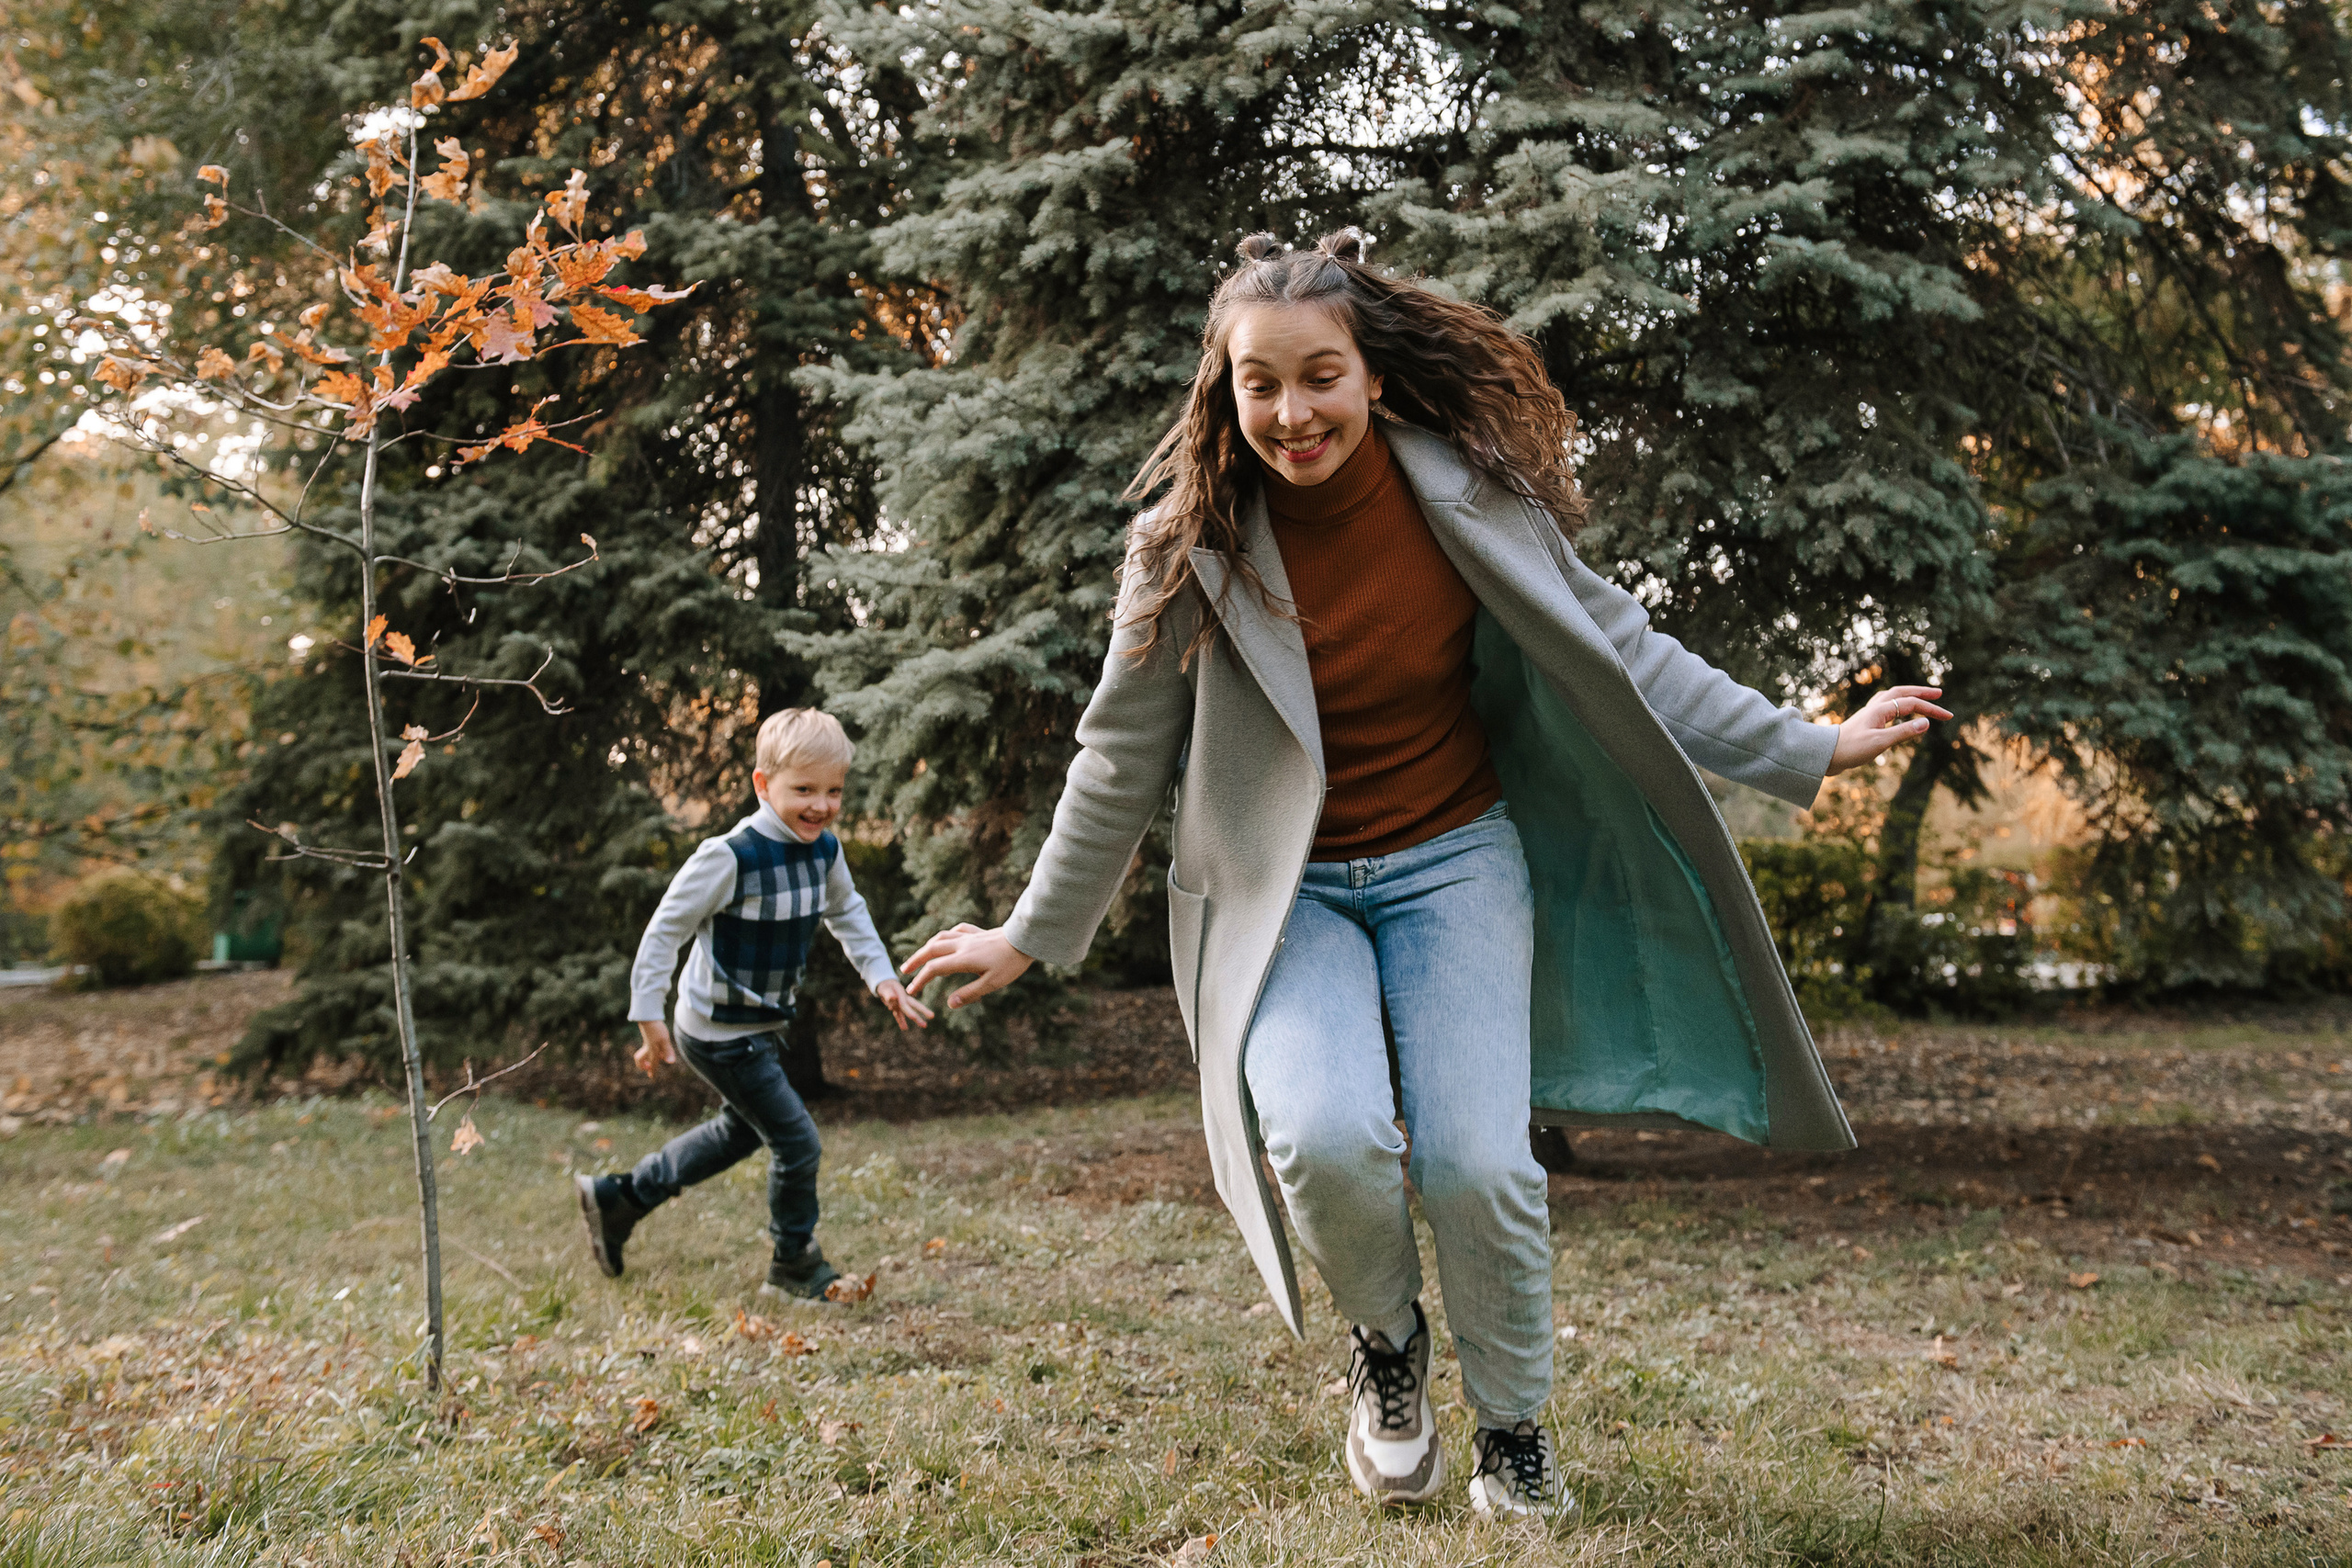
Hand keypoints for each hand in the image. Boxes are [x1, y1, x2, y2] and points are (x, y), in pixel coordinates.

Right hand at [633, 1020, 677, 1075]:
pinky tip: (659, 1047)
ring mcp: (647, 1041)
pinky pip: (648, 1046)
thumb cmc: (657, 1030)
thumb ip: (667, 1051)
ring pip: (644, 1052)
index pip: (653, 1063)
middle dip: (642, 1065)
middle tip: (648, 1068)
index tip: (652, 1077)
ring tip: (658, 1057)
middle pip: (640, 1058)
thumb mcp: (664, 1041)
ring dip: (647, 1057)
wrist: (648, 1018)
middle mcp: (648, 1047)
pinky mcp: (649, 1036)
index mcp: (652, 1051)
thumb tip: (671, 1062)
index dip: (653, 1071)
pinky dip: (651, 1050)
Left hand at [873, 976, 934, 1031]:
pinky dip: (901, 1021)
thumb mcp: (884, 989)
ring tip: (925, 1026)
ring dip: (916, 1018)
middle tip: (932, 1016)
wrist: (883, 983)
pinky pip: (899, 1015)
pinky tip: (904, 1028)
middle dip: (923, 1011)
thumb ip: (888, 994)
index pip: (905, 1004)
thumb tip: (893, 998)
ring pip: (908, 1012)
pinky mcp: (896, 1007)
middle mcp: (903, 999)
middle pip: (914, 1005)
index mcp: (901, 994)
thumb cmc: (884, 986)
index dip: (909, 1011)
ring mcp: (900, 1003)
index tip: (913, 1018)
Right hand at [901, 923, 1035, 1009]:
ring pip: (941, 938)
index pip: (934, 969)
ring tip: (920, 955)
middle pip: (931, 950)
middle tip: (904, 971)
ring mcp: (969, 936)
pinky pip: (957, 931)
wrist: (1025, 938)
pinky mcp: (978, 932)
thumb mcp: (992, 983)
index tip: (912, 991)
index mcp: (963, 959)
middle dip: (915, 961)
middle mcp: (962, 945)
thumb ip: (970, 993)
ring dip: (927, 947)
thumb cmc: (1011, 963)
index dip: (921, 980)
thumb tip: (950, 1004)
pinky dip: (947, 935)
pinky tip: (947, 939)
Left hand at [1827, 685, 1952, 774]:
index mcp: (1880, 709)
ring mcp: (1869, 713)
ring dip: (1909, 695)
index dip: (1931, 708)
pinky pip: (1886, 706)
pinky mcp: (1866, 722)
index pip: (1911, 704)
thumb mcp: (1880, 742)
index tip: (1949, 716)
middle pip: (1901, 693)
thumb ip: (1904, 732)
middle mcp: (1875, 707)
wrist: (1826, 755)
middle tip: (1939, 693)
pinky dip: (1897, 705)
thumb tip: (1927, 723)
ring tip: (1922, 697)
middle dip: (1921, 692)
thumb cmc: (1851, 749)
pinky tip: (1899, 712)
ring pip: (1892, 698)